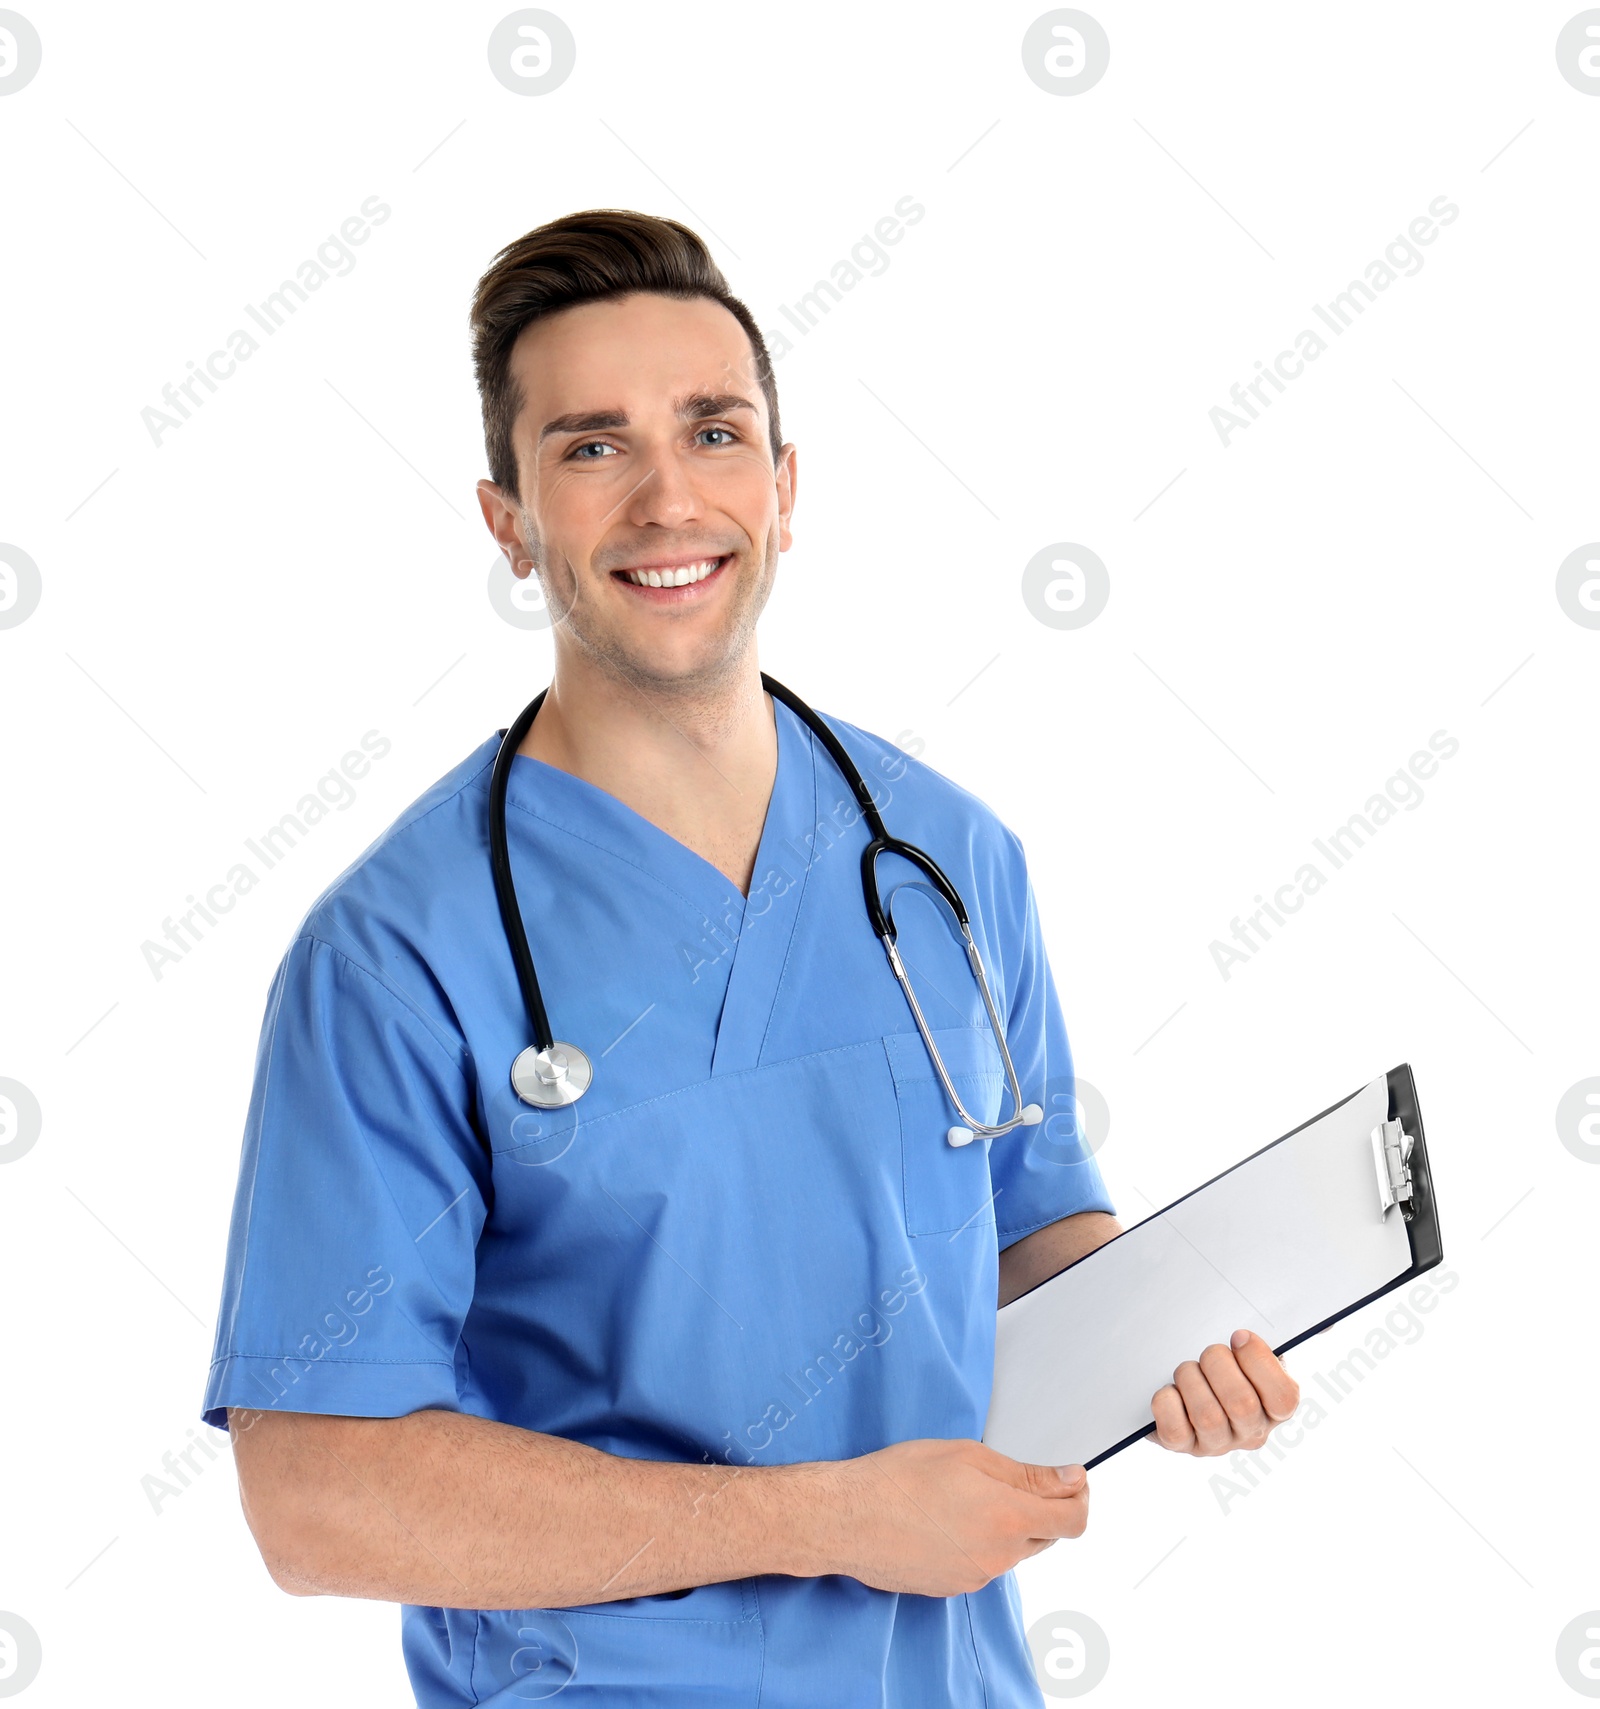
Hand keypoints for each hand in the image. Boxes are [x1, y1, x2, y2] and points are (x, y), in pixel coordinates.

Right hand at [824, 1438, 1089, 1596]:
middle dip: (1041, 1507)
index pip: (1074, 1520)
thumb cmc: (900, 1479)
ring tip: (965, 1496)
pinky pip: (984, 1563)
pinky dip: (978, 1541)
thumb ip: (1027, 1473)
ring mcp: (977, 1577)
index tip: (1070, 1480)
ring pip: (1012, 1549)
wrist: (849, 1519)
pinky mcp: (955, 1587)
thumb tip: (1070, 1478)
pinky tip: (947, 1519)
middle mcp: (1000, 1556)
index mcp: (1009, 1517)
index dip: (1079, 1497)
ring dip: (1006, 1524)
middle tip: (1010, 1478)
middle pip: (1046, 1535)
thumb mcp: (968, 1456)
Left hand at [1149, 1329, 1299, 1455]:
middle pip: (1242, 1404)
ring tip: (1189, 1372)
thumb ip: (1287, 1338)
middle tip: (1210, 1353)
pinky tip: (1172, 1391)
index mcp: (1276, 1408)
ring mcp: (1216, 1443)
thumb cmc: (1228, 1365)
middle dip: (1218, 1364)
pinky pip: (1173, 1428)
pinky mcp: (1182, 1445)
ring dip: (1191, 1379)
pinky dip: (1167, 1402)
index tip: (1238, 1336)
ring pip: (1207, 1415)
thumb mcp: (1258, 1350)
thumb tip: (1328, 1324)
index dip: (1258, 1361)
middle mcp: (1251, 1432)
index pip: (1284, 1397)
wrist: (1185, 1386)